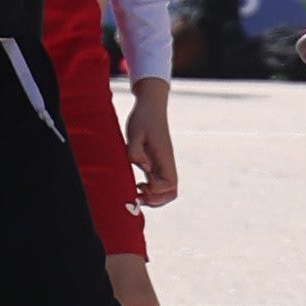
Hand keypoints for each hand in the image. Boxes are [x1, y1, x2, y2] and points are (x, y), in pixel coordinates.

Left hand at [126, 81, 178, 206]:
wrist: (151, 105)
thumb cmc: (143, 117)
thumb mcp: (134, 132)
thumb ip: (136, 151)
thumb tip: (144, 168)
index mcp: (164, 156)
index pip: (169, 184)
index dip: (154, 191)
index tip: (139, 185)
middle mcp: (167, 163)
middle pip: (171, 192)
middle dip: (155, 200)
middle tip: (137, 195)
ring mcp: (163, 164)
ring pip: (166, 191)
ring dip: (153, 197)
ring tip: (136, 192)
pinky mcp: (157, 163)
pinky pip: (159, 184)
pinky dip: (150, 190)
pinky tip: (136, 185)